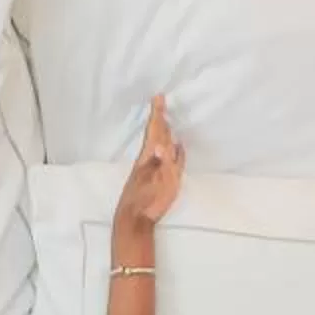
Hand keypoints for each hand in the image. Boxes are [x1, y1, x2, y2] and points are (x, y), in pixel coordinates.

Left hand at [113, 94, 183, 240]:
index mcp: (149, 156)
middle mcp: (153, 159)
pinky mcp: (164, 179)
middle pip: (158, 135)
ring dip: (167, 134)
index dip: (157, 114)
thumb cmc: (146, 199)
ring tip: (169, 121)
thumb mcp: (158, 181)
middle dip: (161, 119)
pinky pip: (172, 160)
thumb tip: (164, 144)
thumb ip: (163, 163)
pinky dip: (176, 151)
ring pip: (164, 146)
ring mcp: (158, 169)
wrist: (136, 217)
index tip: (158, 96)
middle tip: (162, 103)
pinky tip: (177, 147)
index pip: (155, 130)